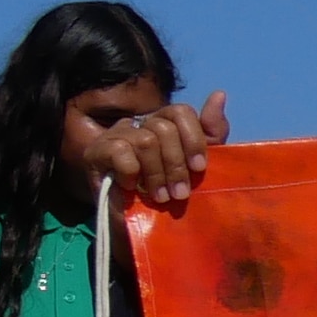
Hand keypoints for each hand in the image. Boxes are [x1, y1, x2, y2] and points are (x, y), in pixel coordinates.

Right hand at [75, 92, 228, 209]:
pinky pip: (121, 152)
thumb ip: (211, 133)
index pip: (180, 111)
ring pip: (145, 140)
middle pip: (164, 128)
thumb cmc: (169, 189)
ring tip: (161, 196)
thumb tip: (219, 94)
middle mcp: (140, 123)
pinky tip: (133, 188)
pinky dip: (132, 172)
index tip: (199, 168)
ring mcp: (116, 134)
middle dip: (176, 164)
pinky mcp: (96, 150)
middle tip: (180, 193)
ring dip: (157, 174)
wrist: (138, 222)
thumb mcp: (197, 163)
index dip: (193, 138)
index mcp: (164, 122)